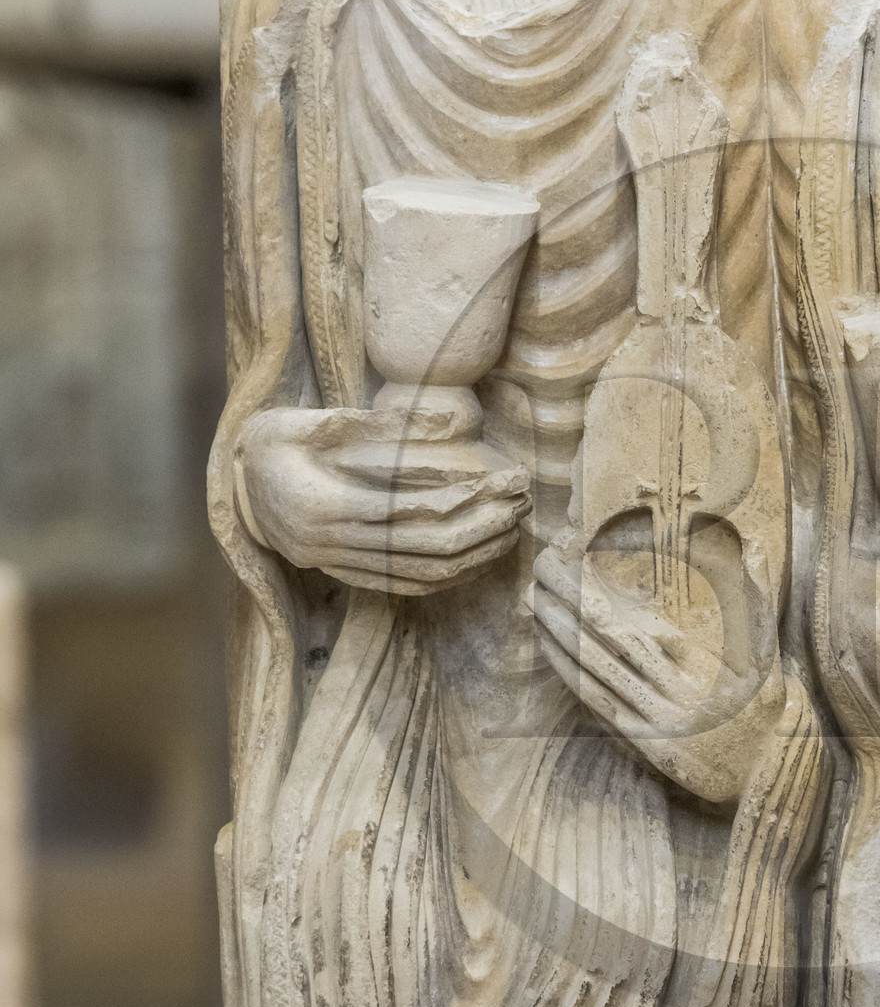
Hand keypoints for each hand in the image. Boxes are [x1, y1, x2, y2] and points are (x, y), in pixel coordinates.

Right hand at [235, 405, 529, 594]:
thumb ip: (371, 425)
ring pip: (419, 574)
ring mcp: (337, 565)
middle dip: (482, 528)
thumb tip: (447, 424)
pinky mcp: (343, 575)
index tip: (506, 481)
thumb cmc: (273, 442)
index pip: (411, 511)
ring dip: (474, 556)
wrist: (230, 484)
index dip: (465, 499)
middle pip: (424, 548)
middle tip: (522, 503)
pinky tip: (480, 559)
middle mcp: (332, 545)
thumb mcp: (309, 421)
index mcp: (324, 505)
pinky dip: (447, 575)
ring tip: (513, 529)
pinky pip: (404, 585)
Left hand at [528, 542, 784, 807]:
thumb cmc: (765, 705)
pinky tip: (549, 647)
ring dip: (559, 633)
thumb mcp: (768, 649)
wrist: (766, 770)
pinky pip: (597, 702)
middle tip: (543, 565)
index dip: (602, 589)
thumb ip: (756, 596)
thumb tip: (751, 545)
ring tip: (533, 598)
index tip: (577, 557)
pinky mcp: (642, 741)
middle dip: (569, 598)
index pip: (637, 620)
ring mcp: (653, 719)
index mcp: (700, 666)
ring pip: (594, 670)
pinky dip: (569, 673)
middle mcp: (672, 692)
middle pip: (607, 638)